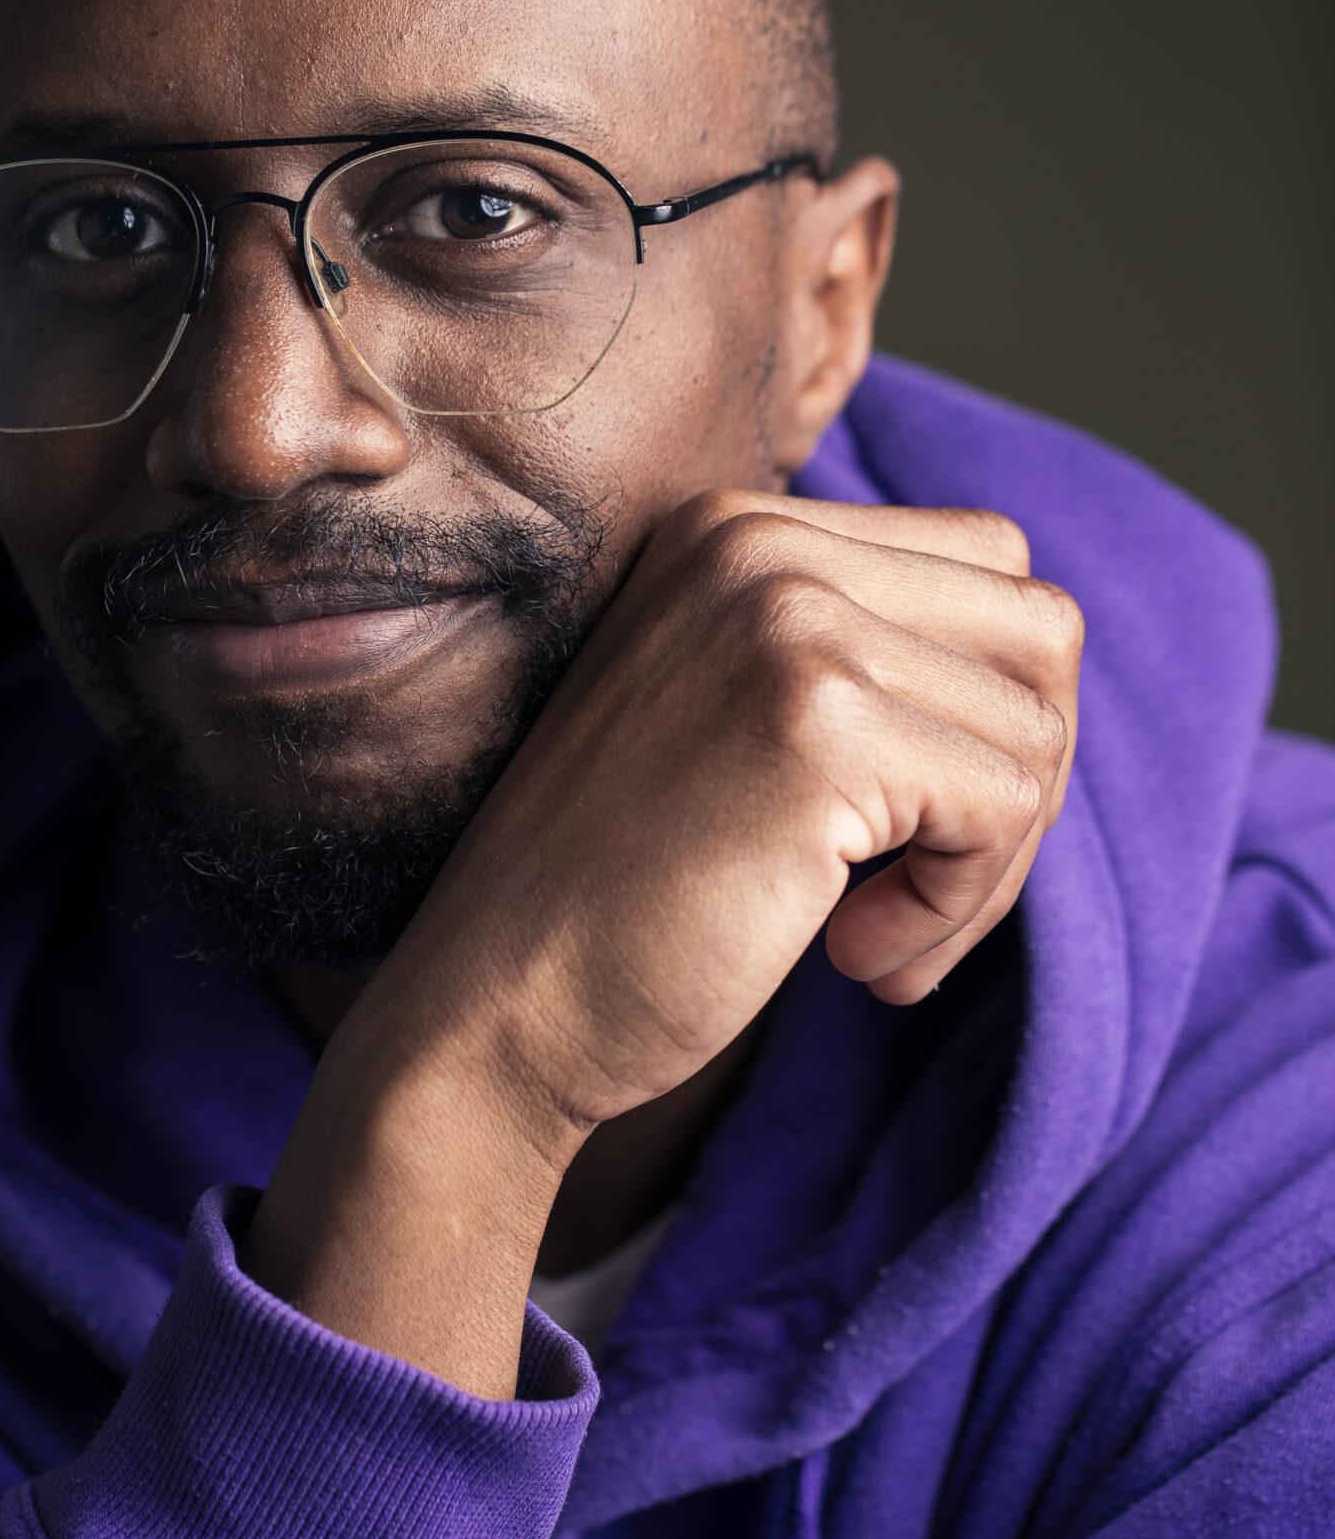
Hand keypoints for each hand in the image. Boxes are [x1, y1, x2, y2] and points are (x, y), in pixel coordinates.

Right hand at [247, 494, 1082, 1394]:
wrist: (490, 1010)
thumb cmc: (613, 899)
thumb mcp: (726, 722)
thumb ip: (850, 660)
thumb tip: (1049, 683)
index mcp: (735, 528)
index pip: (984, 570)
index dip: (981, 718)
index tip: (900, 834)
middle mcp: (761, 544)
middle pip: (1036, 632)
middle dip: (1014, 784)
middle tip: (918, 894)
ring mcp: (789, 624)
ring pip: (1037, 726)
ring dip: (988, 867)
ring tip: (876, 942)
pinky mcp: (820, 727)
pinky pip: (1006, 807)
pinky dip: (959, 910)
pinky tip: (854, 960)